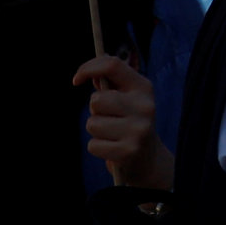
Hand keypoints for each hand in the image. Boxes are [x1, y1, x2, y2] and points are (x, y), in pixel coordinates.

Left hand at [75, 56, 169, 192]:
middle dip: (95, 111)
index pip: (112, 65)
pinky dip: (97, 148)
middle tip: (108, 118)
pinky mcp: (129, 151)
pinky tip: (112, 148)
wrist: (149, 159)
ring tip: (112, 134)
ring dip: (96, 131)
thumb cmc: (130, 122)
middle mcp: (145, 106)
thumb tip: (88, 73)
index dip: (89, 68)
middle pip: (96, 100)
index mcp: (143, 88)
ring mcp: (138, 130)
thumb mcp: (127, 99)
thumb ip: (109, 84)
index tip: (76, 80)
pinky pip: (93, 145)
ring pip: (92, 124)